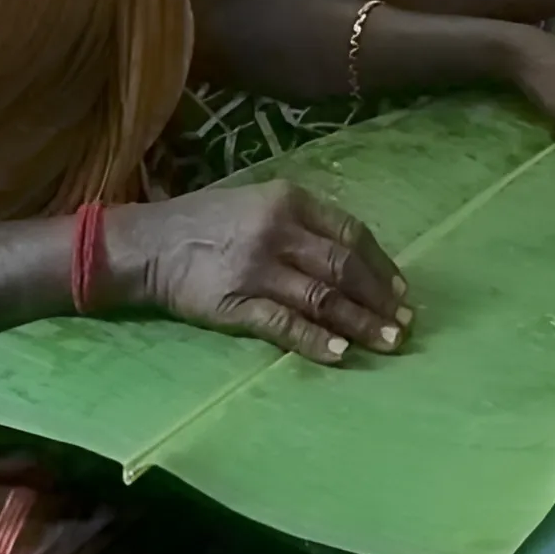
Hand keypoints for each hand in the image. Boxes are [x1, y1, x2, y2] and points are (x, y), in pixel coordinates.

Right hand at [111, 182, 409, 365]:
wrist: (150, 244)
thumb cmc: (209, 221)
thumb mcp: (260, 202)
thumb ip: (303, 222)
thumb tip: (352, 255)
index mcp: (290, 201)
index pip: (350, 233)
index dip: (380, 264)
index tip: (401, 290)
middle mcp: (279, 230)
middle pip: (343, 267)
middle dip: (379, 297)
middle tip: (404, 323)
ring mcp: (258, 268)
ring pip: (322, 297)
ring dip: (359, 322)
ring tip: (387, 342)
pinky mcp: (235, 304)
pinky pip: (284, 324)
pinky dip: (315, 339)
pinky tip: (340, 353)